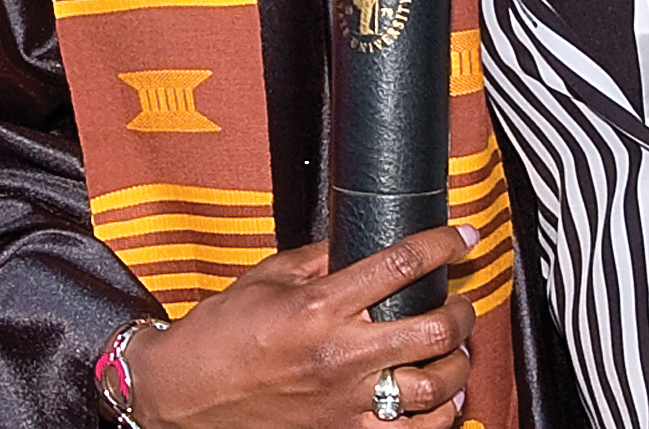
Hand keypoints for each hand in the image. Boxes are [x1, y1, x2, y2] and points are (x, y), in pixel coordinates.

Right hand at [120, 224, 477, 428]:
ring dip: (459, 363)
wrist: (186, 393)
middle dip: (462, 308)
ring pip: (435, 387)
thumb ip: (316, 258)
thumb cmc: (219, 334)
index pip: (400, 266)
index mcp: (319, 306)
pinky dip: (440, 414)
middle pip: (433, 328)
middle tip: (461, 297)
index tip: (460, 238)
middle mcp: (340, 353)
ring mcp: (346, 400)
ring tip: (457, 348)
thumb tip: (357, 241)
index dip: (441, 245)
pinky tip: (443, 397)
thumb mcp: (265, 277)